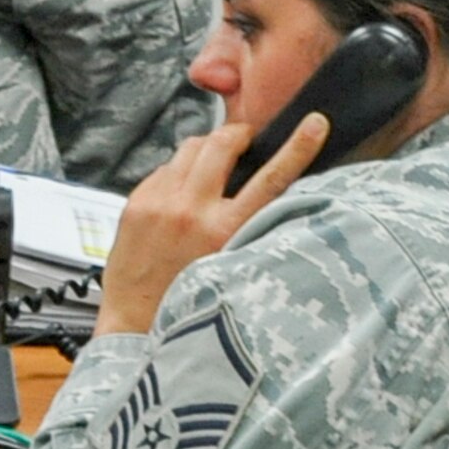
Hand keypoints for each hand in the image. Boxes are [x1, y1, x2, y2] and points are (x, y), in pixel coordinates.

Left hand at [94, 112, 330, 336]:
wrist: (132, 325)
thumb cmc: (189, 303)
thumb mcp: (231, 268)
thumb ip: (247, 229)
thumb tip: (259, 188)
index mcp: (226, 233)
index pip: (271, 179)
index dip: (298, 147)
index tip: (315, 123)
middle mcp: (192, 211)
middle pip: (222, 144)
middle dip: (238, 134)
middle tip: (245, 138)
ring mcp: (160, 202)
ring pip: (191, 147)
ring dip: (207, 148)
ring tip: (212, 163)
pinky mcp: (136, 202)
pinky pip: (164, 168)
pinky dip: (178, 172)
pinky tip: (180, 193)